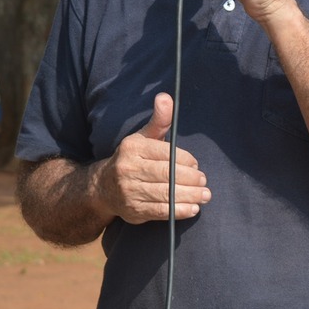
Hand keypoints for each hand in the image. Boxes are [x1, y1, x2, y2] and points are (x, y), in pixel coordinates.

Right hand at [93, 93, 210, 223]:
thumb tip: (165, 97)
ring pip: (165, 194)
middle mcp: (128, 169)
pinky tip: (193, 208)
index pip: (165, 153)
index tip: (197, 165)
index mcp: (133, 148)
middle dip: (190, 179)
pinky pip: (160, 211)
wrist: (103, 187)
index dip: (185, 160)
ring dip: (190, 196)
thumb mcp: (143, 137)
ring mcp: (129, 192)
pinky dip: (179, 211)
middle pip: (167, 174)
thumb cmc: (133, 159)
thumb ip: (159, 120)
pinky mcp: (133, 211)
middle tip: (204, 181)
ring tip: (205, 195)